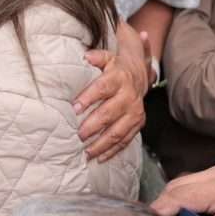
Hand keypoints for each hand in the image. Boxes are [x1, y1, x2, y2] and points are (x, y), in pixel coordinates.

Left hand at [74, 38, 149, 161]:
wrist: (140, 74)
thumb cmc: (115, 67)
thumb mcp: (107, 56)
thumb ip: (96, 57)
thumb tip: (86, 56)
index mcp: (119, 78)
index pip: (102, 88)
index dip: (89, 98)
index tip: (74, 108)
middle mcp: (129, 97)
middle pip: (109, 113)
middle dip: (92, 126)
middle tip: (77, 135)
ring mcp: (135, 112)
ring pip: (118, 131)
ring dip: (101, 143)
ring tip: (85, 152)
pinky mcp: (137, 124)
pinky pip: (125, 140)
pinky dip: (112, 151)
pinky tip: (99, 158)